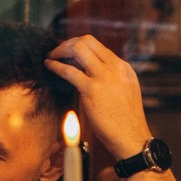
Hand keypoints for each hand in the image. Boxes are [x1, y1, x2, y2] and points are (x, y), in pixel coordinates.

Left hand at [44, 34, 150, 162]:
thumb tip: (89, 73)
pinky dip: (56, 66)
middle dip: (67, 44)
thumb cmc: (125, 121)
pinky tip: (48, 66)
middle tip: (56, 53)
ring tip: (50, 57)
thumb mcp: (124, 92)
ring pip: (78, 48)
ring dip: (60, 51)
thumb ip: (111, 79)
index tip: (66, 53)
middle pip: (86, 41)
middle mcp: (115, 68)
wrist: (132, 138)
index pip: (97, 45)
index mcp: (123, 67)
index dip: (77, 45)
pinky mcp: (92, 90)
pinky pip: (69, 71)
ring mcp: (104, 77)